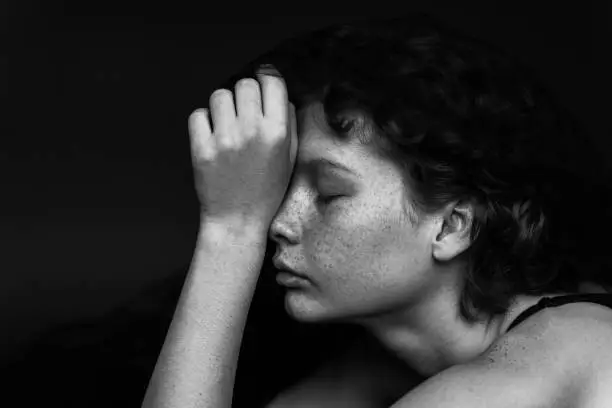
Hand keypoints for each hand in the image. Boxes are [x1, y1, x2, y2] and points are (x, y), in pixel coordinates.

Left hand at [188, 66, 297, 230]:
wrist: (238, 220)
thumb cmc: (267, 190)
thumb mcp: (289, 158)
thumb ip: (288, 123)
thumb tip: (278, 92)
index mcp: (277, 133)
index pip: (271, 81)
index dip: (267, 79)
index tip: (263, 84)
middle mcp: (251, 131)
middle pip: (245, 84)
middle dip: (245, 94)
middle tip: (244, 111)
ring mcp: (224, 140)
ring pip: (219, 95)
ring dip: (224, 105)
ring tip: (227, 124)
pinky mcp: (201, 148)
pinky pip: (198, 114)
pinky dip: (204, 121)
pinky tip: (212, 136)